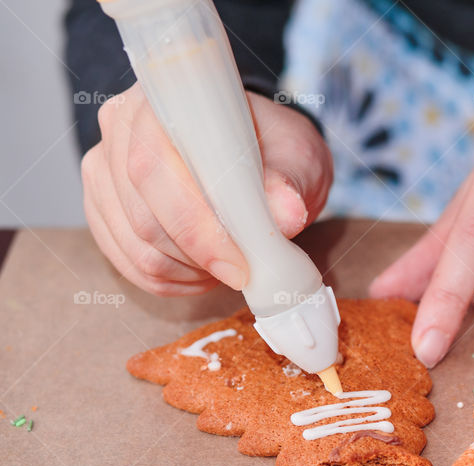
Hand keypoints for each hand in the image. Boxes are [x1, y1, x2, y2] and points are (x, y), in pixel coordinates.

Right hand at [81, 83, 331, 294]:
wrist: (261, 152)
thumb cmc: (275, 149)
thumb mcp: (297, 157)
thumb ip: (290, 182)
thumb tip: (287, 213)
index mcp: (163, 103)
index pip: (156, 172)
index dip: (196, 229)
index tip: (240, 264)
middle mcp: (120, 129)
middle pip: (143, 218)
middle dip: (198, 257)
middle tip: (243, 272)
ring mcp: (103, 170)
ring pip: (135, 248)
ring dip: (186, 272)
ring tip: (228, 267)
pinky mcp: (103, 207)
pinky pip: (127, 262)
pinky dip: (170, 280)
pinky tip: (202, 272)